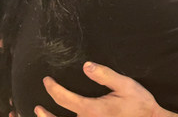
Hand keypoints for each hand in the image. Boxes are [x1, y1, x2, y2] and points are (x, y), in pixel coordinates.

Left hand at [37, 62, 167, 116]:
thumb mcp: (125, 85)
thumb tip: (86, 66)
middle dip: (44, 113)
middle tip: (37, 106)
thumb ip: (105, 75)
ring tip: (42, 116)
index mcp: (92, 110)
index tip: (47, 80)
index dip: (52, 89)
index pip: (64, 99)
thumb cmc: (140, 104)